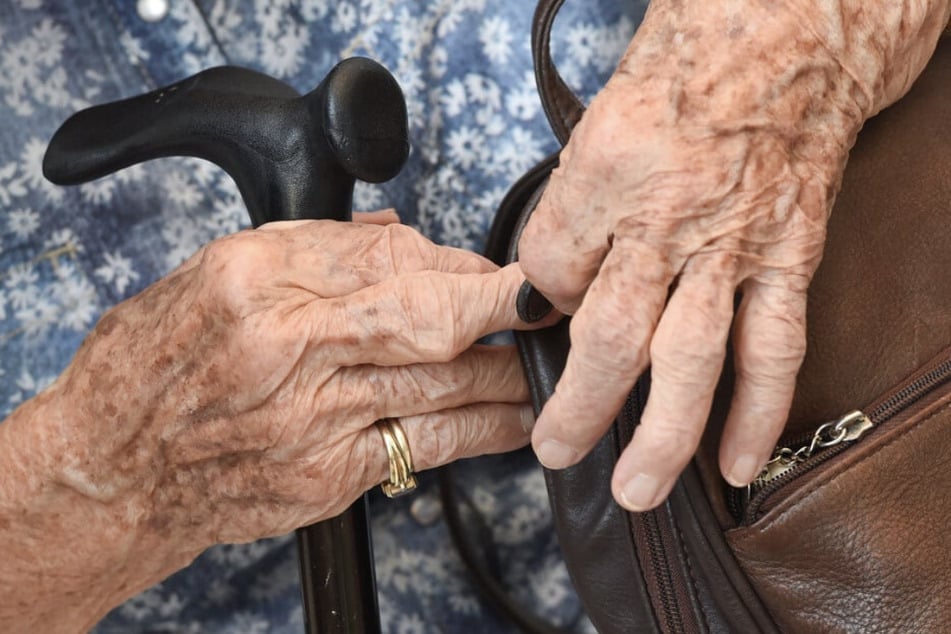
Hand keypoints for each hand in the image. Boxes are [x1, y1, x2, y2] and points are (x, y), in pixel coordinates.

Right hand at [0, 216, 547, 629]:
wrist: (117, 468)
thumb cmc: (158, 365)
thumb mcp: (219, 272)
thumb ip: (317, 249)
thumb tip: (406, 241)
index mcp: (255, 277)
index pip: (386, 254)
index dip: (457, 262)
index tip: (494, 266)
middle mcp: (286, 346)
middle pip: (425, 315)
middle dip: (502, 305)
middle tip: (553, 300)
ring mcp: (311, 417)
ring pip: (441, 383)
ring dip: (506, 368)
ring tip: (548, 357)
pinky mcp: (328, 475)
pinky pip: (428, 446)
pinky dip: (484, 429)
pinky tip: (517, 418)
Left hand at [518, 1, 872, 510]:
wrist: (790, 37)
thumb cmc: (690, 65)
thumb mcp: (598, 121)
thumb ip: (571, 207)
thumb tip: (553, 279)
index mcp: (604, 174)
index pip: (546, 268)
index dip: (536, 303)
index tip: (540, 316)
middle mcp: (665, 218)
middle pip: (608, 336)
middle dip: (579, 404)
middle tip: (555, 450)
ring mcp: (731, 245)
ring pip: (687, 360)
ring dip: (659, 435)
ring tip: (634, 489)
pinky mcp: (786, 257)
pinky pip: (772, 348)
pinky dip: (755, 412)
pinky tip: (736, 462)